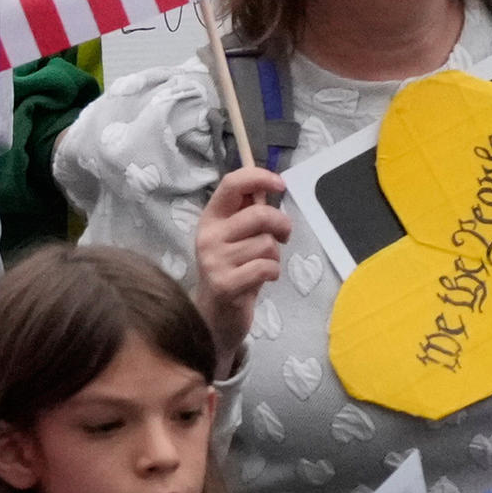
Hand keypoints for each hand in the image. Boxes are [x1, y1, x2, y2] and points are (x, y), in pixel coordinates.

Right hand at [191, 165, 288, 356]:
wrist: (216, 315)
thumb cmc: (234, 268)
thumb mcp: (238, 236)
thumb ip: (249, 211)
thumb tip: (271, 184)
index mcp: (211, 218)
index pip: (232, 183)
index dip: (260, 177)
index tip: (281, 185)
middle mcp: (208, 236)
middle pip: (259, 214)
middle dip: (281, 224)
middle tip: (283, 236)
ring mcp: (214, 261)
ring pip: (266, 243)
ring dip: (274, 255)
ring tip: (262, 265)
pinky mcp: (224, 284)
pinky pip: (266, 267)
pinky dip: (273, 272)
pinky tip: (263, 279)